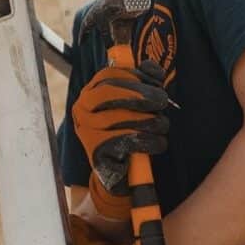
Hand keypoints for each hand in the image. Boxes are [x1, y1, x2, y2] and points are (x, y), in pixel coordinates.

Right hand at [71, 59, 168, 219]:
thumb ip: (143, 83)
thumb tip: (151, 68)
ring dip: (151, 121)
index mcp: (89, 93)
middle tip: (163, 102)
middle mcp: (82, 110)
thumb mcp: (136, 105)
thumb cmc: (128, 133)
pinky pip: (128, 140)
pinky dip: (149, 141)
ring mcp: (87, 131)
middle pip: (111, 92)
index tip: (156, 84)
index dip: (135, 77)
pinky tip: (156, 143)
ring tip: (161, 127)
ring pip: (123, 117)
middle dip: (142, 95)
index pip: (108, 75)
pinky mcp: (96, 152)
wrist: (118, 175)